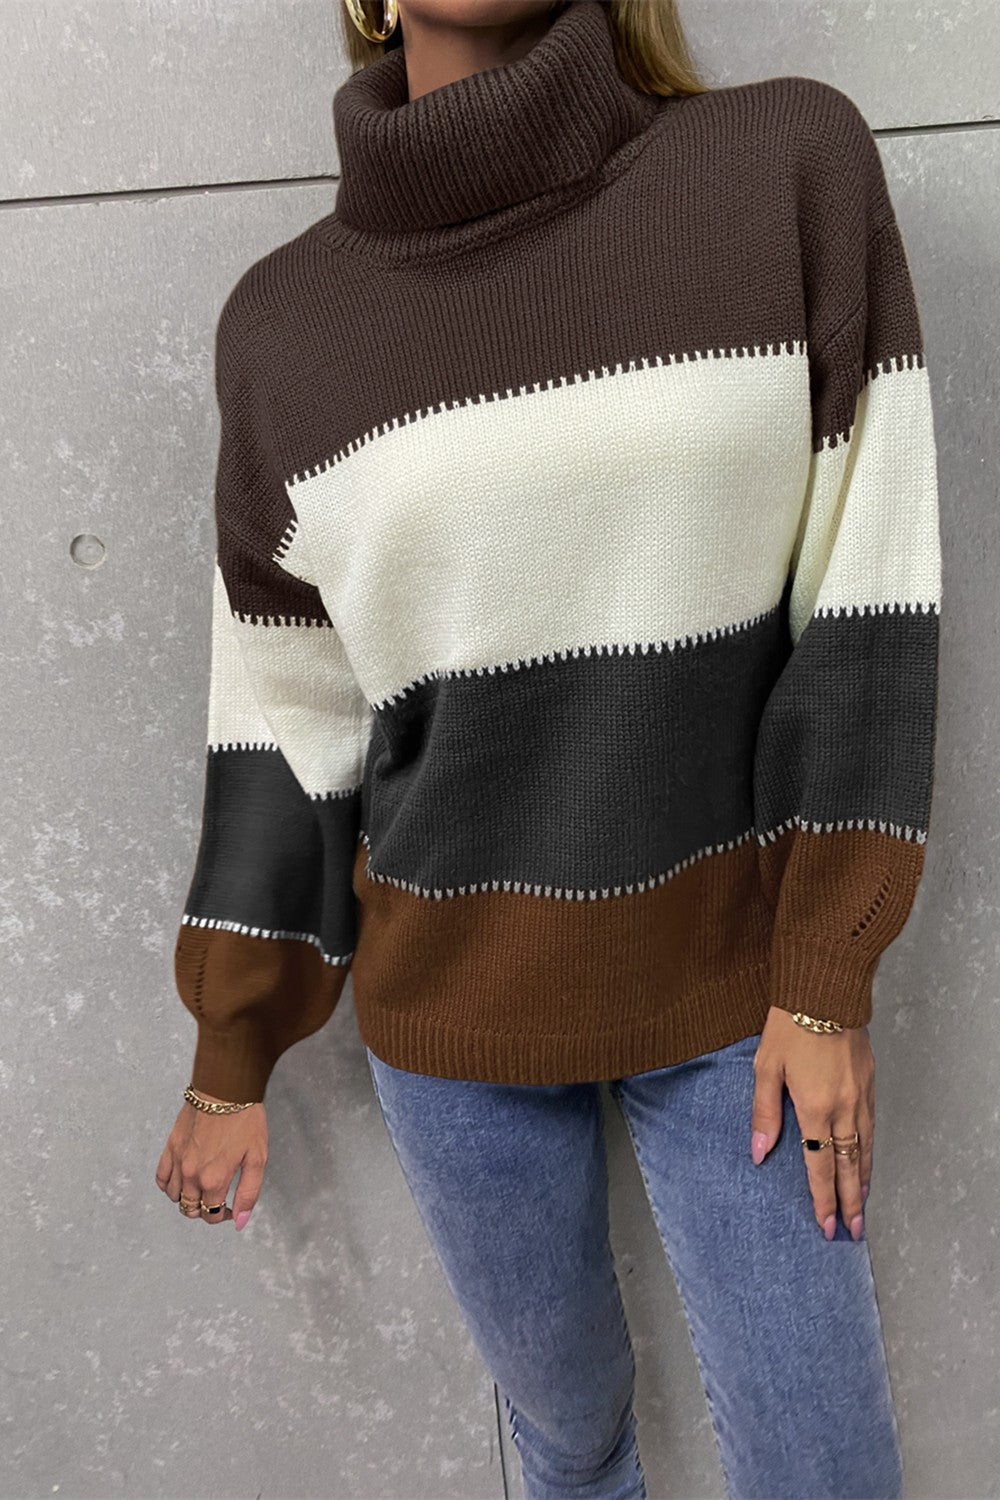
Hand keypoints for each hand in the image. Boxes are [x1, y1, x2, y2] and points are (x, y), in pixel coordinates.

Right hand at [155, 1090, 267, 1229]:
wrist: (226, 1088)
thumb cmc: (246, 1119)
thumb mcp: (257, 1158)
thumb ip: (248, 1193)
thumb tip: (239, 1221)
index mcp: (214, 1179)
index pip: (211, 1215)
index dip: (223, 1216)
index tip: (231, 1207)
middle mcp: (191, 1174)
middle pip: (191, 1209)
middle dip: (206, 1210)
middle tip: (219, 1198)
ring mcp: (178, 1160)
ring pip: (175, 1196)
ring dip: (188, 1198)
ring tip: (203, 1187)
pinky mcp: (170, 1146)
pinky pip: (161, 1177)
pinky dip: (169, 1185)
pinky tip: (182, 1180)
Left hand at [751, 1006, 872, 1240]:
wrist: (825, 991)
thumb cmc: (789, 1026)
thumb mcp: (766, 1068)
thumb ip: (765, 1113)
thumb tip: (759, 1154)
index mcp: (815, 1107)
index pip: (819, 1165)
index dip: (822, 1198)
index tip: (825, 1225)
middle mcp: (843, 1107)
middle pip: (849, 1165)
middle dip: (849, 1202)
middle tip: (851, 1231)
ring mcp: (861, 1095)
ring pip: (865, 1149)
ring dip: (864, 1180)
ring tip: (861, 1205)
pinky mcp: (870, 1082)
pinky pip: (871, 1127)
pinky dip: (870, 1150)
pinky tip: (866, 1160)